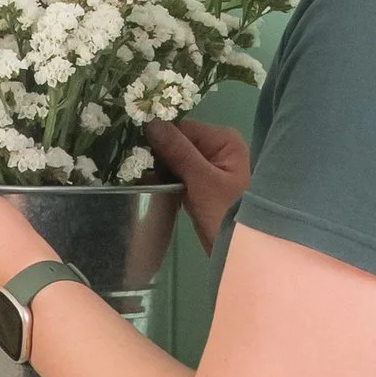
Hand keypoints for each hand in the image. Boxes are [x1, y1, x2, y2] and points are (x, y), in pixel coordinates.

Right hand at [145, 118, 251, 252]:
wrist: (241, 254)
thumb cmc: (227, 214)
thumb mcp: (202, 181)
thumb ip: (178, 151)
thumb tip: (151, 122)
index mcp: (224, 140)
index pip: (183, 128)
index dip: (159, 137)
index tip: (134, 149)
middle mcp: (218, 148)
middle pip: (178, 142)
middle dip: (158, 154)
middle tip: (134, 167)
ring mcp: (210, 168)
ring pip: (176, 160)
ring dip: (159, 169)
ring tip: (139, 178)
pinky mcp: (202, 186)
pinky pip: (179, 176)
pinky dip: (166, 181)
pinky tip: (151, 186)